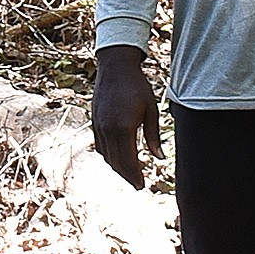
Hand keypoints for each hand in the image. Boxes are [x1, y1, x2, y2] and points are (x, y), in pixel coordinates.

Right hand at [91, 45, 161, 188]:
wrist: (115, 67)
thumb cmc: (137, 87)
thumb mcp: (151, 110)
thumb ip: (153, 136)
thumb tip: (159, 158)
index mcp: (123, 128)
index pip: (128, 161)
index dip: (135, 176)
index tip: (141, 186)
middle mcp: (108, 129)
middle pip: (115, 162)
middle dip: (127, 176)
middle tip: (137, 185)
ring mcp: (99, 126)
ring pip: (106, 155)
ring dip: (117, 167)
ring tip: (129, 173)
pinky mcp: (94, 121)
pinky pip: (100, 145)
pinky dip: (108, 155)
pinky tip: (117, 157)